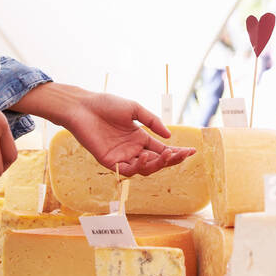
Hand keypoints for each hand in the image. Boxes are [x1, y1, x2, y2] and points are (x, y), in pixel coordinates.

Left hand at [57, 90, 194, 176]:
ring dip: (157, 164)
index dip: (177, 152)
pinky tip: (145, 157)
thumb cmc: (106, 104)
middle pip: (156, 161)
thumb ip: (152, 121)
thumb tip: (170, 135)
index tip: (192, 151)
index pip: (162, 149)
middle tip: (182, 155)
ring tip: (166, 155)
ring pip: (144, 169)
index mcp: (140, 138)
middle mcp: (133, 150)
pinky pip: (127, 170)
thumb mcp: (134, 109)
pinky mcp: (109, 162)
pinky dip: (138, 167)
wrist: (83, 106)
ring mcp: (122, 157)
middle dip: (171, 159)